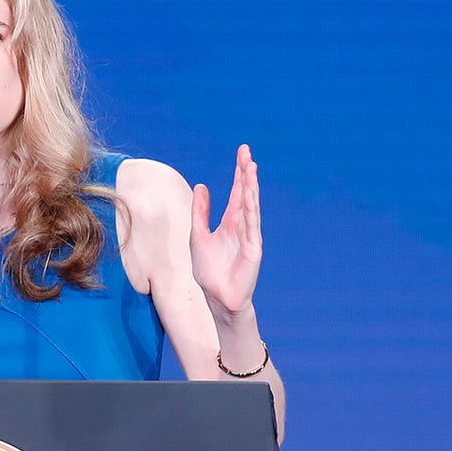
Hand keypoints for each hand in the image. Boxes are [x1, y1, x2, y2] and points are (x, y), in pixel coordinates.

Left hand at [190, 144, 261, 319]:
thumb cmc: (209, 270)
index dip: (239, 174)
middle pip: (246, 194)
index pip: (237, 192)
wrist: (217, 296)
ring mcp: (249, 236)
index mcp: (230, 222)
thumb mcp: (198, 235)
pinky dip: (251, 210)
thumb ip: (200, 212)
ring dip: (251, 188)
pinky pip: (252, 226)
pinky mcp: (253, 249)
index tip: (243, 154)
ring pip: (251, 207)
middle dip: (247, 174)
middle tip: (247, 154)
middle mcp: (242, 226)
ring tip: (250, 168)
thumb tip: (202, 186)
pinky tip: (249, 195)